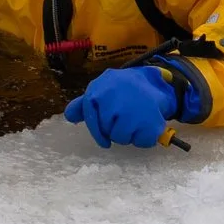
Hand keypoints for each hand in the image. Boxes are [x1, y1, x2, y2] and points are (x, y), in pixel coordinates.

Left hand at [62, 65, 179, 148]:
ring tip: (136, 119)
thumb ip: (84, 104)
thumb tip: (69, 115)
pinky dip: (143, 138)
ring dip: (129, 134)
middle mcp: (114, 98)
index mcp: (100, 89)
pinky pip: (141, 141)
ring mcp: (132, 109)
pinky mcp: (151, 121)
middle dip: (114, 129)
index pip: (90, 115)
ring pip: (122, 138)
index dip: (97, 130)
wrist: (153, 82)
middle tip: (125, 118)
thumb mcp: (101, 89)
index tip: (104, 141)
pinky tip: (146, 123)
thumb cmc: (123, 89)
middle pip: (106, 130)